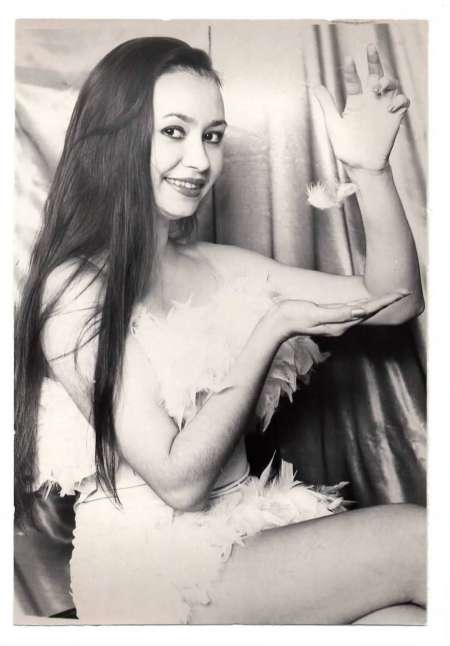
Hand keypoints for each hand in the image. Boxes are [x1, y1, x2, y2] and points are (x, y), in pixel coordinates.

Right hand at [274, 290, 409, 339]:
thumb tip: (361, 311)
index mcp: (341, 323)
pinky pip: (354, 311)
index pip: (369, 309)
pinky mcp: (330, 318)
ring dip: (379, 304)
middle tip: (404, 291)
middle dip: (387, 302)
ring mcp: (336, 322)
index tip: (401, 292)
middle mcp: (342, 325)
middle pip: (370, 311)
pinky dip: (366, 306)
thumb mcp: (315, 313)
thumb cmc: (293, 315)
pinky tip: (369, 303)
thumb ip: (338, 313)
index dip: (386, 300)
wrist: (277, 324)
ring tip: (392, 296)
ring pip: (364, 312)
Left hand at [313, 44, 409, 171]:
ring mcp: (383, 108)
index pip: (354, 80)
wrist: (360, 166)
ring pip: (391, 85)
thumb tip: (315, 85)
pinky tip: (390, 107)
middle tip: (370, 48)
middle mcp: (370, 101)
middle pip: (376, 74)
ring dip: (387, 80)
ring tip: (377, 86)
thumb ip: (327, 105)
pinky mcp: (395, 118)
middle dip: (374, 60)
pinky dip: (400, 100)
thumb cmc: (346, 147)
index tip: (348, 59)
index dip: (351, 70)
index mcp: (355, 102)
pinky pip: (403, 102)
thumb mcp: (333, 124)